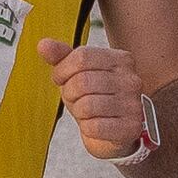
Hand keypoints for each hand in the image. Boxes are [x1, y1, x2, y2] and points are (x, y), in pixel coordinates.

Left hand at [38, 39, 160, 160]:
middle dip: (70, 94)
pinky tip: (95, 125)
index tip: (62, 80)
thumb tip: (43, 44)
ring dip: (79, 112)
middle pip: (82, 81)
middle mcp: (131, 80)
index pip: (82, 57)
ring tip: (87, 113)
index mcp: (121, 59)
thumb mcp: (76, 73)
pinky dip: (87, 128)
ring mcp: (133, 104)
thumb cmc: (94, 98)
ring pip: (87, 105)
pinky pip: (94, 127)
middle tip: (76, 100)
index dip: (62, 70)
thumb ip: (61, 56)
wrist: (112, 133)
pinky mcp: (130, 128)